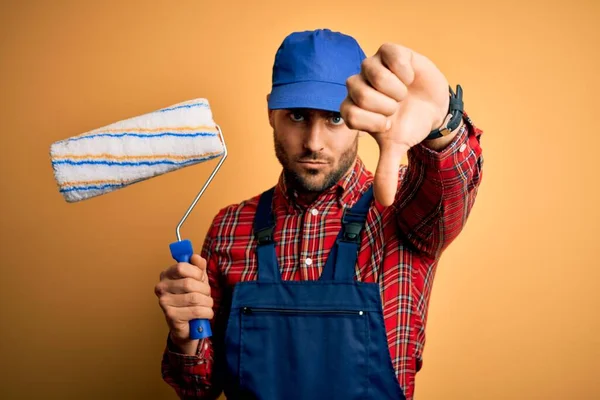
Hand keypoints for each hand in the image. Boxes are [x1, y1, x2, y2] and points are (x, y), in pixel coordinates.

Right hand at [155, 254, 213, 353]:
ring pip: (194, 298)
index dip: (197, 272)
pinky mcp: (171, 316)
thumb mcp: (197, 279)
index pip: (181, 267)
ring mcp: (164, 302)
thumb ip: (198, 266)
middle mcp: (161, 287)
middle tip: (206, 295)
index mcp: (166, 275)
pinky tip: (206, 313)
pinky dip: (206, 312)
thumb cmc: (191, 298)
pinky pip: (195, 311)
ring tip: (207, 304)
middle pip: (189, 283)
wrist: (187, 325)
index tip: (201, 278)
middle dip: (204, 290)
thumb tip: (195, 257)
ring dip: (207, 302)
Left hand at [341, 43, 449, 206]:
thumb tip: (385, 202)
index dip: (373, 122)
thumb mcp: (397, 148)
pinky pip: (389, 54)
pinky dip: (403, 69)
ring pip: (372, 72)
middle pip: (358, 92)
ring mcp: (373, 66)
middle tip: (397, 108)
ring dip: (394, 89)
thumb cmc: (408, 125)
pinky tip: (410, 77)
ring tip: (404, 93)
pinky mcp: (390, 51)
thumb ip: (386, 171)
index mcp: (354, 108)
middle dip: (384, 105)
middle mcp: (359, 85)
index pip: (349, 113)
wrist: (433, 107)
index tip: (389, 125)